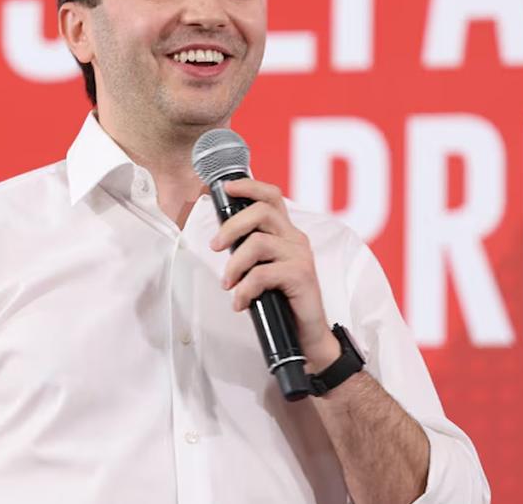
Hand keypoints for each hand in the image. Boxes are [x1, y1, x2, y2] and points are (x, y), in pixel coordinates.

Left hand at [209, 178, 340, 370]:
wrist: (307, 336)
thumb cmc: (283, 301)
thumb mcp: (264, 269)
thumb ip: (251, 251)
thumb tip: (222, 240)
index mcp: (287, 233)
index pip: (271, 197)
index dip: (249, 187)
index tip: (227, 188)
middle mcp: (296, 239)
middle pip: (262, 212)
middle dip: (232, 226)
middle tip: (215, 247)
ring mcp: (300, 256)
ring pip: (258, 243)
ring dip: (235, 264)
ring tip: (228, 284)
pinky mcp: (301, 276)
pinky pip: (263, 274)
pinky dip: (245, 290)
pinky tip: (241, 303)